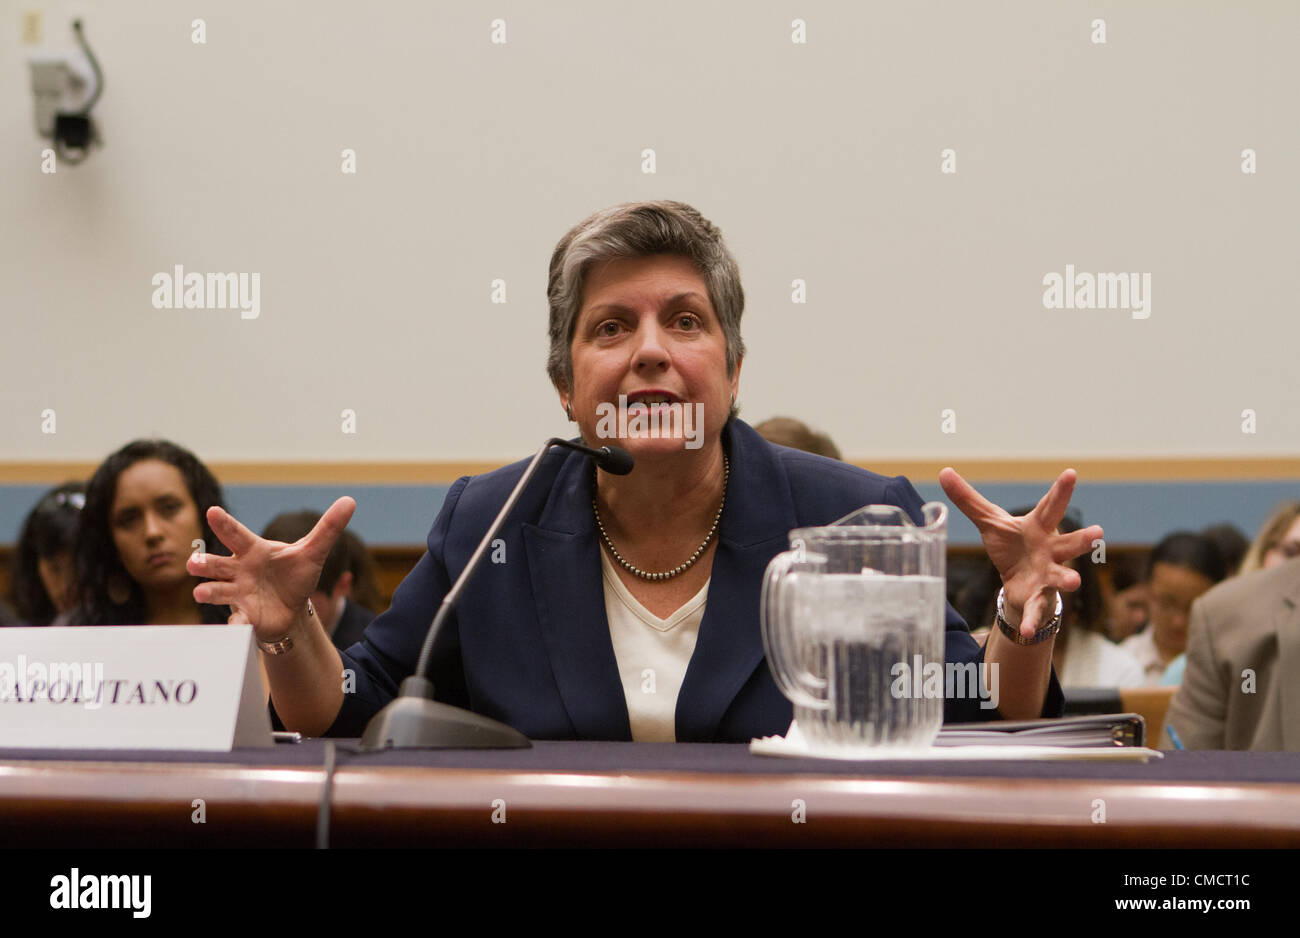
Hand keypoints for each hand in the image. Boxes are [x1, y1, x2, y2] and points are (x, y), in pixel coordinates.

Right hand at [187, 497, 355, 642]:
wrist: (292, 608)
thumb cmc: (295, 575)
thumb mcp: (313, 552)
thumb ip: (328, 527)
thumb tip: (349, 500)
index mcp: (254, 551)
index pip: (237, 534)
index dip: (225, 523)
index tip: (212, 511)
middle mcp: (240, 570)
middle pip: (218, 564)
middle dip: (204, 562)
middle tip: (194, 561)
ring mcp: (238, 593)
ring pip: (217, 591)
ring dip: (208, 591)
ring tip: (200, 593)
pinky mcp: (244, 615)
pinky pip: (237, 620)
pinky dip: (235, 624)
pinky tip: (236, 627)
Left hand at [939, 468, 1101, 640]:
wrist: (1018, 582)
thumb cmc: (1011, 545)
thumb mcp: (989, 521)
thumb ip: (968, 499)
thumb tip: (944, 471)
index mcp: (1039, 527)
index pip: (1050, 506)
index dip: (1061, 490)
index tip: (1071, 473)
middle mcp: (1051, 550)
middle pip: (1069, 543)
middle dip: (1082, 538)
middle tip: (1098, 532)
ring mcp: (1048, 575)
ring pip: (1061, 576)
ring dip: (1068, 579)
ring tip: (1074, 582)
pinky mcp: (1038, 598)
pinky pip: (1036, 609)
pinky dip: (1030, 620)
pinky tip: (1026, 630)